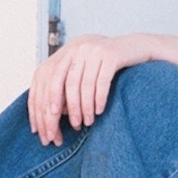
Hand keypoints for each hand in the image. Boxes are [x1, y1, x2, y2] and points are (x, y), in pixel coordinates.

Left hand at [28, 35, 145, 145]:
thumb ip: (67, 86)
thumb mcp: (84, 70)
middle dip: (62, 111)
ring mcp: (93, 49)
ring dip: (83, 108)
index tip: (44, 128)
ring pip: (83, 85)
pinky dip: (99, 99)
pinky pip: (102, 81)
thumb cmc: (106, 66)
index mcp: (65, 53)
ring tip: (86, 123)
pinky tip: (99, 111)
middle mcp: (76, 49)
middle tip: (65, 130)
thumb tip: (52, 115)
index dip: (41, 106)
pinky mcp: (111, 54)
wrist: (136, 47)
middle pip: (61, 84)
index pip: (45, 80)